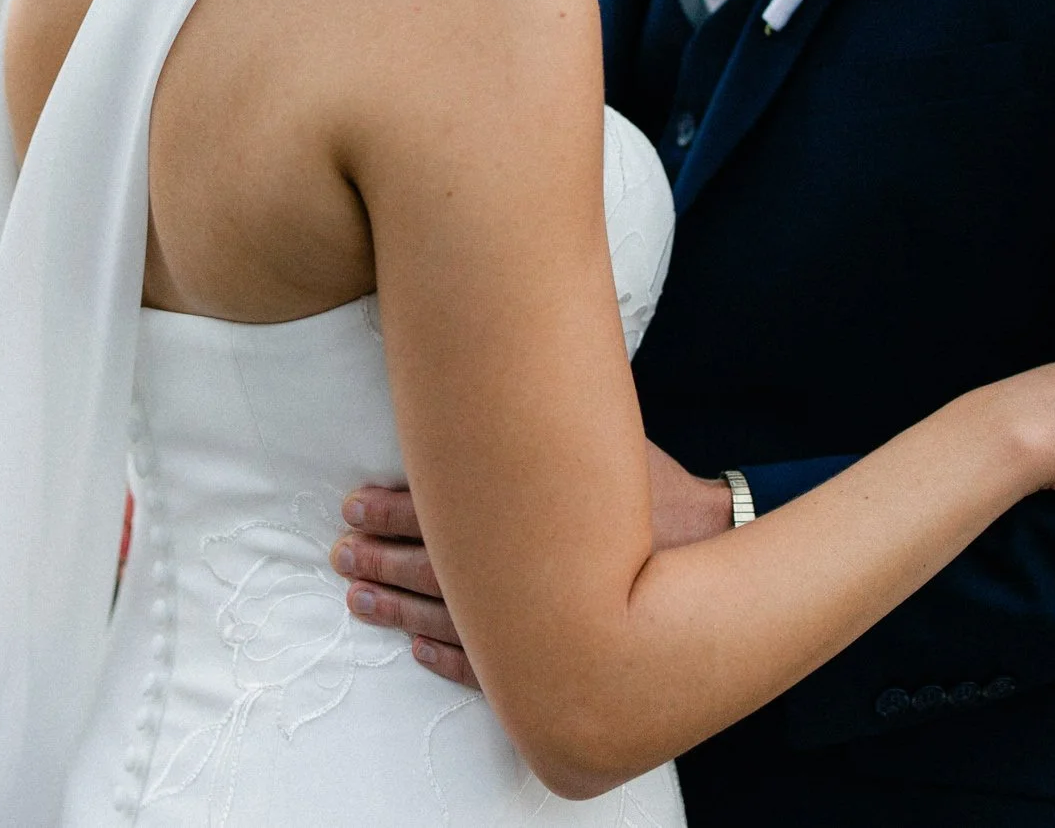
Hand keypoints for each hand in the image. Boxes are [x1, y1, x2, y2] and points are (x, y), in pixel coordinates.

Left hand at [334, 443, 731, 687]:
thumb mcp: (592, 441)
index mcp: (520, 520)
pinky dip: (447, 660)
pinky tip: (418, 650)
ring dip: (396, 609)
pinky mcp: (554, 664)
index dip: (388, 511)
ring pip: (446, 623)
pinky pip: (486, 673)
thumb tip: (482, 381)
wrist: (715, 556)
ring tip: (359, 600)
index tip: (351, 508)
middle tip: (339, 554)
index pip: (435, 515)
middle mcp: (519, 580)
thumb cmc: (651, 492)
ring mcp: (534, 630)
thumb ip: (534, 429)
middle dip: (377, 561)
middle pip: (428, 569)